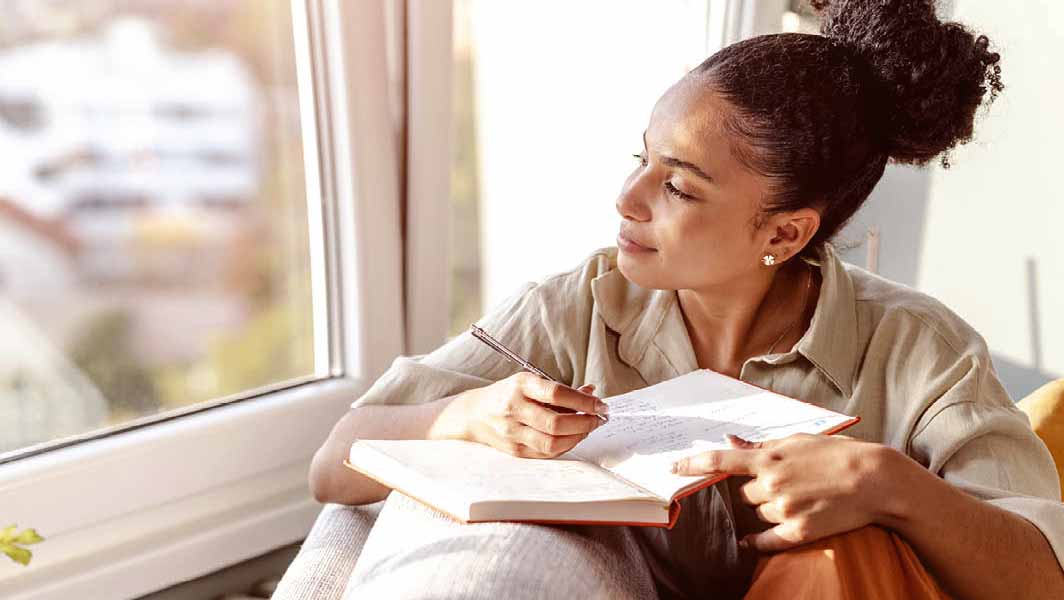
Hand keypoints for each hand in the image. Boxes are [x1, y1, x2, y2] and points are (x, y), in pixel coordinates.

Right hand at [454, 372, 608, 458]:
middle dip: (585, 423)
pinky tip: (572, 438)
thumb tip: (591, 394)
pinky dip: (565, 446)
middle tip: (598, 418)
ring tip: (587, 428)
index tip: (600, 404)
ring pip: (552, 443)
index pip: (557, 394)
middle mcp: (514, 409)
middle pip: (556, 423)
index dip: (583, 401)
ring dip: (577, 437)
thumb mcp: (530, 382)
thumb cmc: (507, 394)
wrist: (475, 413)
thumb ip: (561, 390)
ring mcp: (513, 432)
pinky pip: (546, 453)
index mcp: (520, 386)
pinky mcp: (515, 450)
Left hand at [671, 433, 895, 551]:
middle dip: (754, 491)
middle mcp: (772, 483)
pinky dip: (755, 541)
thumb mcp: (799, 441)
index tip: (672, 468)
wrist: (875, 480)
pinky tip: (750, 541)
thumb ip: (762, 445)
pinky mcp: (799, 531)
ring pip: (756, 515)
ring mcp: (784, 508)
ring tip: (796, 500)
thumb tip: (730, 441)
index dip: (692, 465)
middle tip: (781, 485)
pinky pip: (765, 541)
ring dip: (765, 511)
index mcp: (770, 457)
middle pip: (742, 494)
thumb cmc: (837, 455)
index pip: (720, 461)